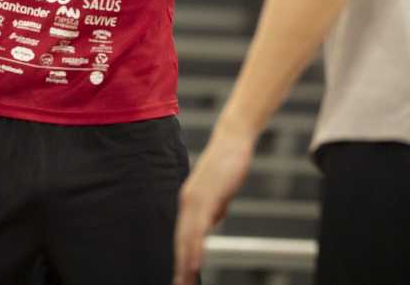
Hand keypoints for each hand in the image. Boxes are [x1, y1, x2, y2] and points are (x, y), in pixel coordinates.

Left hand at [173, 123, 253, 284]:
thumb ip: (215, 207)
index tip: (180, 276)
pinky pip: (199, 227)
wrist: (232, 140)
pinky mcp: (206, 196)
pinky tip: (195, 262)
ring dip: (185, 261)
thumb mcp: (220, 192)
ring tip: (184, 280)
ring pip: (187, 236)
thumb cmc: (227, 164)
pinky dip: (196, 246)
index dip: (180, 256)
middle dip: (180, 264)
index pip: (181, 234)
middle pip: (180, 239)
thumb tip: (213, 222)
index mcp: (189, 201)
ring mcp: (195, 198)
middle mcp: (187, 200)